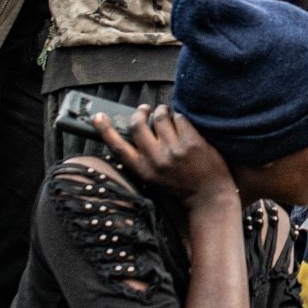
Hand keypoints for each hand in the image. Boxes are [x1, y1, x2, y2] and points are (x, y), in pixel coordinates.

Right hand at [98, 106, 235, 208]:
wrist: (209, 198)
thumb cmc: (181, 185)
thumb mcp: (153, 177)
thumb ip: (142, 158)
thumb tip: (134, 130)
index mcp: (143, 170)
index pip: (118, 147)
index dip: (105, 130)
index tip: (98, 117)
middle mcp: (156, 160)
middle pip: (138, 124)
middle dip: (140, 112)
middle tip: (145, 109)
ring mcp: (174, 150)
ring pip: (160, 116)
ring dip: (163, 111)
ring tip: (167, 115)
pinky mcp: (192, 142)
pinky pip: (180, 117)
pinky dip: (180, 117)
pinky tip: (184, 125)